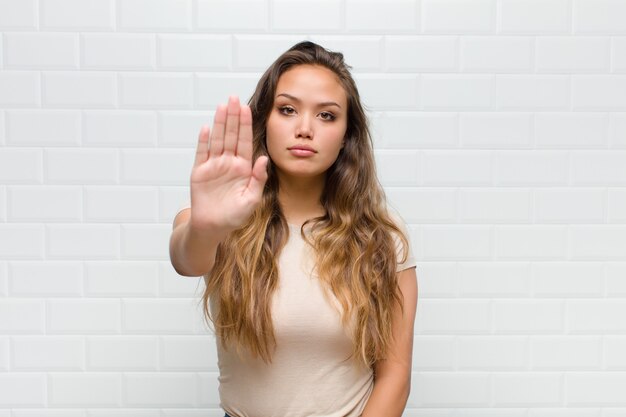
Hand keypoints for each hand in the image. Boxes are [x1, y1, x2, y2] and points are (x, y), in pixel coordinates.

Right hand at [189, 95, 268, 233]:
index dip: (245, 125)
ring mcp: (213, 166)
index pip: (245, 142)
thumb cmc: (234, 216)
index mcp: (243, 168)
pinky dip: (203, 141)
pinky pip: (201, 153)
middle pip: (231, 135)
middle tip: (234, 98)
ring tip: (222, 107)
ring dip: (219, 123)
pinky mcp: (199, 172)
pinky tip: (206, 128)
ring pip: (217, 140)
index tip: (247, 108)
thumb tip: (263, 159)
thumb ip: (258, 179)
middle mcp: (229, 163)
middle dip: (233, 117)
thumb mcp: (251, 199)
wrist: (212, 228)